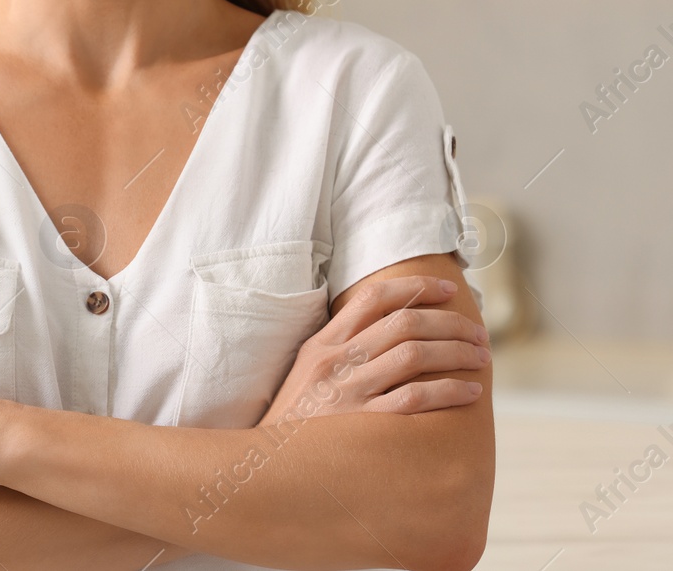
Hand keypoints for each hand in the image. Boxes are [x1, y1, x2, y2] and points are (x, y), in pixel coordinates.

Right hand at [258, 275, 488, 425]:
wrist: (271, 465)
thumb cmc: (296, 420)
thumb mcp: (307, 372)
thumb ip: (340, 348)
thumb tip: (390, 328)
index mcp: (323, 343)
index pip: (373, 298)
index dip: (415, 287)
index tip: (447, 289)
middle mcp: (337, 361)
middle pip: (404, 323)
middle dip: (449, 322)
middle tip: (478, 332)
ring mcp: (350, 391)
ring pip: (415, 354)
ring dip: (456, 352)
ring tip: (481, 357)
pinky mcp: (364, 424)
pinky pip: (415, 398)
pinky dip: (449, 391)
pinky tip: (469, 392)